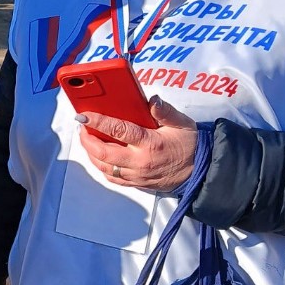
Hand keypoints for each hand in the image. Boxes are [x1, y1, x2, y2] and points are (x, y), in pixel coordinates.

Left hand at [77, 95, 197, 191]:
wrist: (202, 171)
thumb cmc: (190, 144)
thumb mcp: (182, 123)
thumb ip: (165, 111)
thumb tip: (151, 100)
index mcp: (150, 144)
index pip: (118, 131)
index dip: (97, 122)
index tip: (83, 115)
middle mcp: (141, 162)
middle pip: (104, 154)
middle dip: (87, 140)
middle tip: (82, 127)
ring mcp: (138, 176)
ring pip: (105, 168)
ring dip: (91, 153)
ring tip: (87, 139)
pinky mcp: (138, 184)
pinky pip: (113, 178)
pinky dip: (101, 167)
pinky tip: (98, 156)